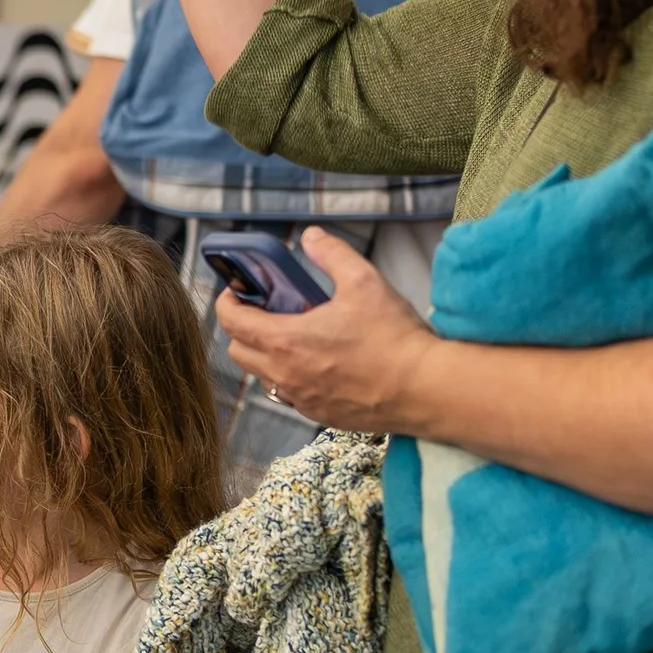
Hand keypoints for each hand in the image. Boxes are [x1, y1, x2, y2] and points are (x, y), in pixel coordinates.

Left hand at [213, 229, 440, 432]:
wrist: (424, 389)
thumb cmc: (394, 338)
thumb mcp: (364, 282)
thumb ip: (332, 254)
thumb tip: (312, 237)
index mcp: (286, 341)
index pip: (232, 322)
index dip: (227, 302)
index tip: (236, 292)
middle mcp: (285, 376)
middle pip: (238, 352)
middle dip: (243, 329)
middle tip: (265, 312)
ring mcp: (301, 399)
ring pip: (262, 377)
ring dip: (266, 355)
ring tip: (294, 337)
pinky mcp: (320, 415)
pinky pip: (289, 396)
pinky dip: (291, 378)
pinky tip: (318, 363)